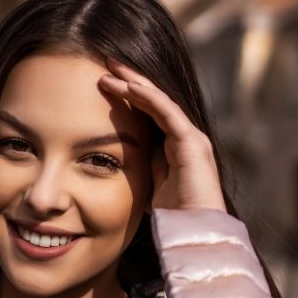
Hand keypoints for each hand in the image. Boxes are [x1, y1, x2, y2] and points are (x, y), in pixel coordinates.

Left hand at [97, 58, 227, 213]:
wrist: (194, 233)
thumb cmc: (173, 217)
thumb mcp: (149, 187)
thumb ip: (142, 170)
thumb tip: (118, 164)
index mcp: (175, 147)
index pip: (150, 112)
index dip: (128, 96)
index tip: (104, 83)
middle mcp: (186, 137)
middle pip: (155, 100)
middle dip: (130, 80)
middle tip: (106, 64)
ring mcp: (191, 138)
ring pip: (160, 101)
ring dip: (134, 83)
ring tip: (111, 70)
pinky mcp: (192, 143)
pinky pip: (168, 113)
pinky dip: (149, 98)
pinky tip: (130, 86)